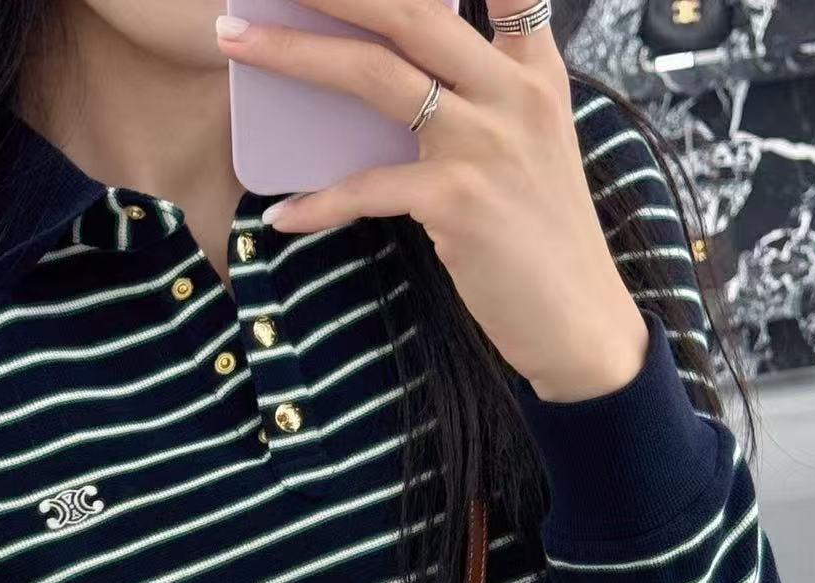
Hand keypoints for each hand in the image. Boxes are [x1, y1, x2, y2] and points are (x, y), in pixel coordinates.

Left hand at [215, 0, 650, 401]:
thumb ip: (482, 98)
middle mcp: (512, 94)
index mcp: (533, 72)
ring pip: (376, 78)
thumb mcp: (528, 147)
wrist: (578, 319)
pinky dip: (319, 203)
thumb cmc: (541, 238)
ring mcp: (485, 145)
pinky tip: (282, 215)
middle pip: (412, 11)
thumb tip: (398, 78)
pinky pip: (368, 188)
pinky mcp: (458, 203)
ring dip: (296, 53)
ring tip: (236, 42)